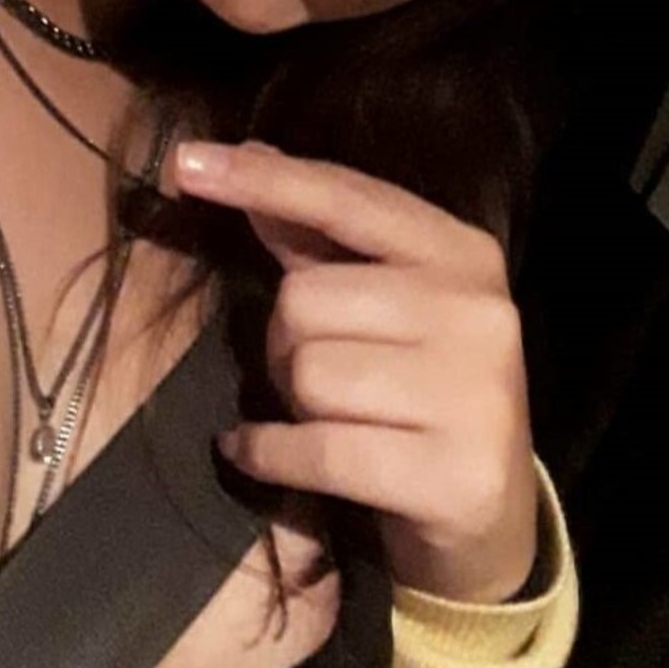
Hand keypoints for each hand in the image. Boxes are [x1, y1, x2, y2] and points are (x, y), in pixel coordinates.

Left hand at [174, 140, 537, 603]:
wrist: (486, 513)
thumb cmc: (417, 393)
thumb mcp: (385, 305)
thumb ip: (319, 237)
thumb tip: (249, 154)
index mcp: (463, 254)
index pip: (346, 200)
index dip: (261, 180)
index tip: (182, 162)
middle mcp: (479, 313)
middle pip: (303, 299)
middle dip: (285, 342)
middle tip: (320, 376)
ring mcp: (474, 396)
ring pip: (306, 374)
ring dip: (290, 402)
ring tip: (329, 418)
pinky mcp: (451, 475)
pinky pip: (310, 449)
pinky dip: (267, 453)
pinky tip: (262, 452)